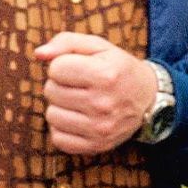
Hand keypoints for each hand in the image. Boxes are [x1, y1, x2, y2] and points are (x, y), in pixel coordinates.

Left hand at [33, 33, 157, 154]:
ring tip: (81, 102)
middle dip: (62, 85)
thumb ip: (67, 42)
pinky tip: (79, 119)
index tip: (80, 68)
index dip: (65, 65)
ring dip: (61, 107)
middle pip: (50, 91)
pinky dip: (64, 128)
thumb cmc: (118, 69)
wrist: (149, 99)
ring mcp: (100, 128)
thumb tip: (38, 54)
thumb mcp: (100, 47)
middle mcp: (103, 103)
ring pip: (51, 115)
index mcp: (106, 74)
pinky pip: (58, 138)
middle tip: (82, 85)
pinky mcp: (96, 145)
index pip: (56, 68)